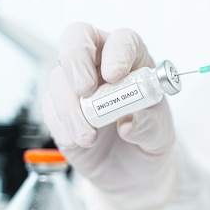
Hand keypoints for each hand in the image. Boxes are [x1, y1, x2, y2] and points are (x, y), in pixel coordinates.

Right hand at [43, 22, 177, 209]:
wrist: (134, 170)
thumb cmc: (150, 139)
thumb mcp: (160, 135)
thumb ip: (148, 125)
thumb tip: (128, 122)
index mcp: (133, 61)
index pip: (122, 40)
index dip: (117, 52)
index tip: (115, 75)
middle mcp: (101, 65)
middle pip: (77, 39)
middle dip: (76, 61)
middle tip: (85, 90)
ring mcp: (77, 85)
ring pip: (59, 78)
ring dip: (71, 108)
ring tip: (89, 137)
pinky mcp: (59, 109)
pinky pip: (50, 108)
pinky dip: (62, 125)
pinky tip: (77, 141)